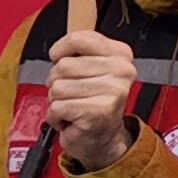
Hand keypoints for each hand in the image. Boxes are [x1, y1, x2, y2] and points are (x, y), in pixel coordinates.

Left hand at [44, 30, 139, 170]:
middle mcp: (122, 71)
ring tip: (72, 106)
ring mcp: (112, 92)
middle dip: (57, 81)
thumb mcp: (91, 68)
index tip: (59, 59)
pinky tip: (69, 119)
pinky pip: (57, 107)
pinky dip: (55, 116)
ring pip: (58, 87)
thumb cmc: (92, 101)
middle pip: (63, 65)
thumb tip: (58, 48)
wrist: (103, 138)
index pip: (78, 39)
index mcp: (121, 54)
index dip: (60, 50)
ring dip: (57, 101)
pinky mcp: (98, 112)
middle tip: (72, 94)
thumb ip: (79, 52)